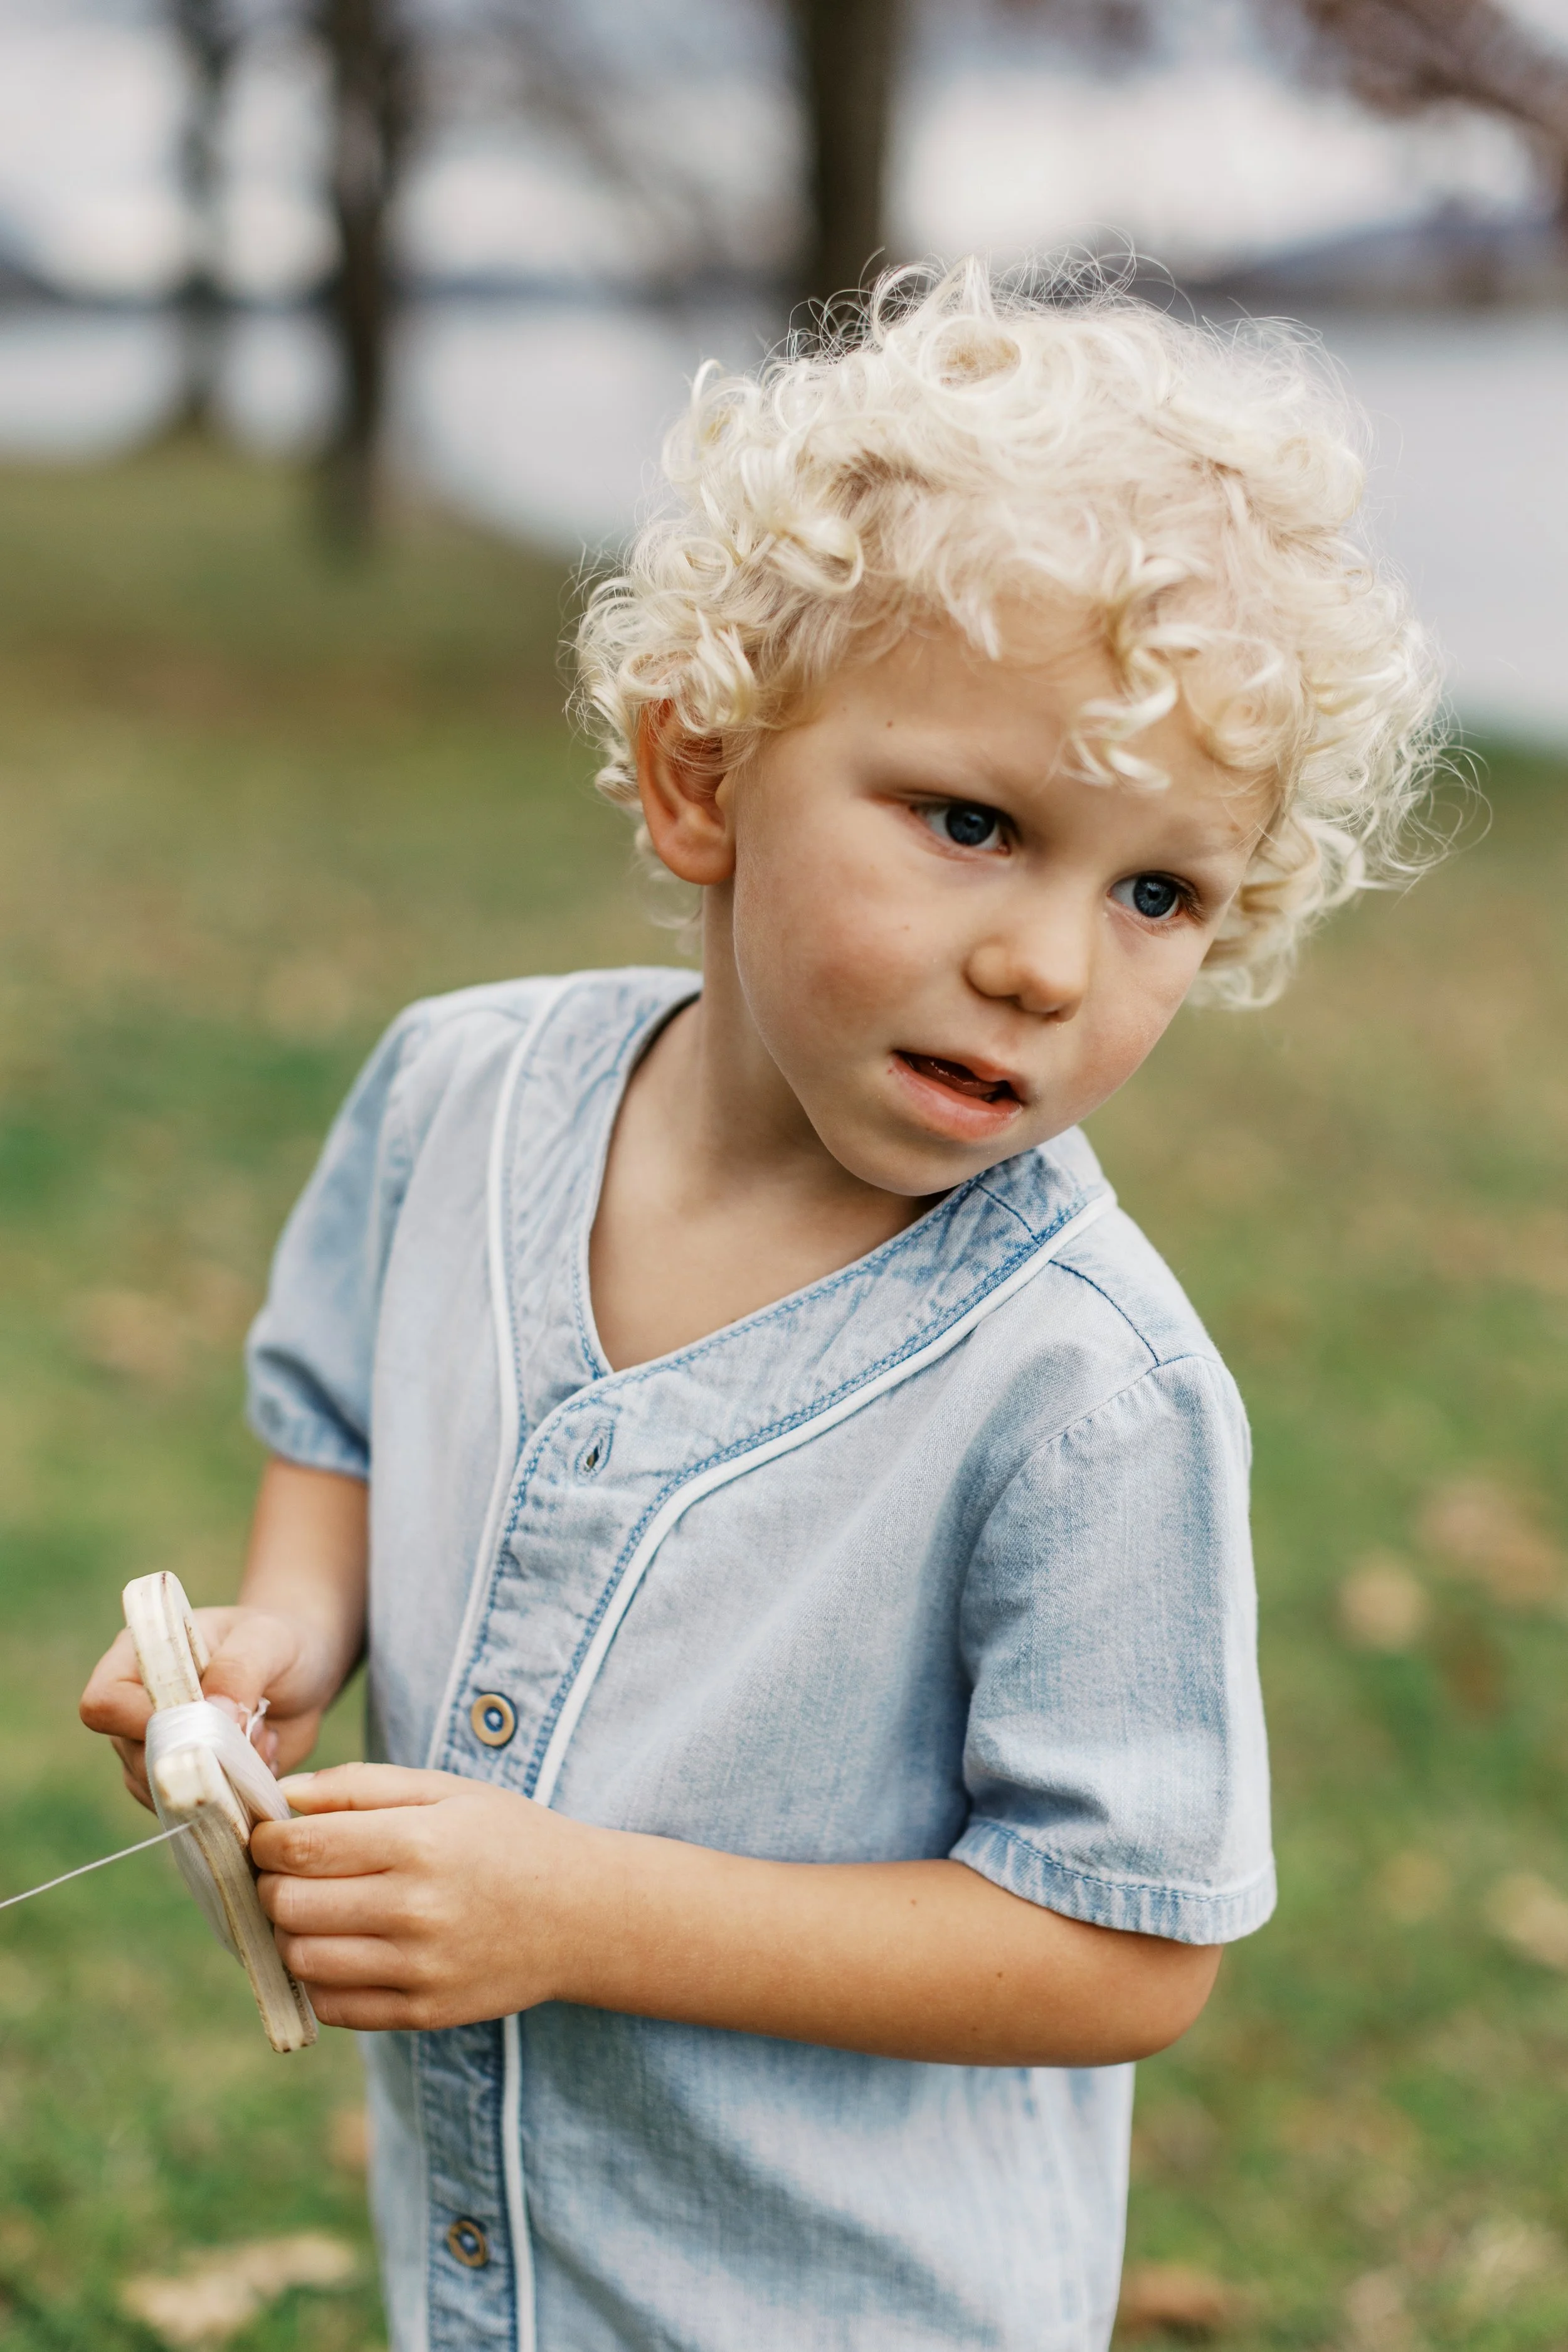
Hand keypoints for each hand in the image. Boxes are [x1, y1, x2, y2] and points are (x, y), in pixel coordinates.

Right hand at [79, 1607, 341, 1810]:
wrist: (303, 1676)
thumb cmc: (277, 1643)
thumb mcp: (266, 1641)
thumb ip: (237, 1670)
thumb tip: (212, 1714)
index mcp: (138, 1660)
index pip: (105, 1704)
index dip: (141, 1720)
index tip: (204, 1714)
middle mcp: (135, 1712)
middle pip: (136, 1759)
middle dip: (202, 1754)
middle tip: (253, 1727)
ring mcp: (158, 1752)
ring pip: (166, 1793)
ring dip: (225, 1776)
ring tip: (262, 1736)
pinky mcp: (187, 1783)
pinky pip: (199, 1808)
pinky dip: (237, 1792)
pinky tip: (263, 1757)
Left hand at [253, 1764, 593, 2030]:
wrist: (584, 1913)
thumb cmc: (510, 1838)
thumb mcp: (446, 1790)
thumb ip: (362, 1786)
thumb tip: (285, 1798)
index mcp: (419, 1843)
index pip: (302, 1848)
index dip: (265, 1842)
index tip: (266, 1836)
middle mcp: (416, 1909)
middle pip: (290, 1906)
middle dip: (269, 1886)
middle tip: (280, 1873)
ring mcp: (419, 1969)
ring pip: (303, 1959)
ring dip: (288, 1934)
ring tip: (309, 1911)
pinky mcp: (423, 2013)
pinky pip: (335, 2006)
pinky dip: (318, 1978)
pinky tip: (338, 1948)